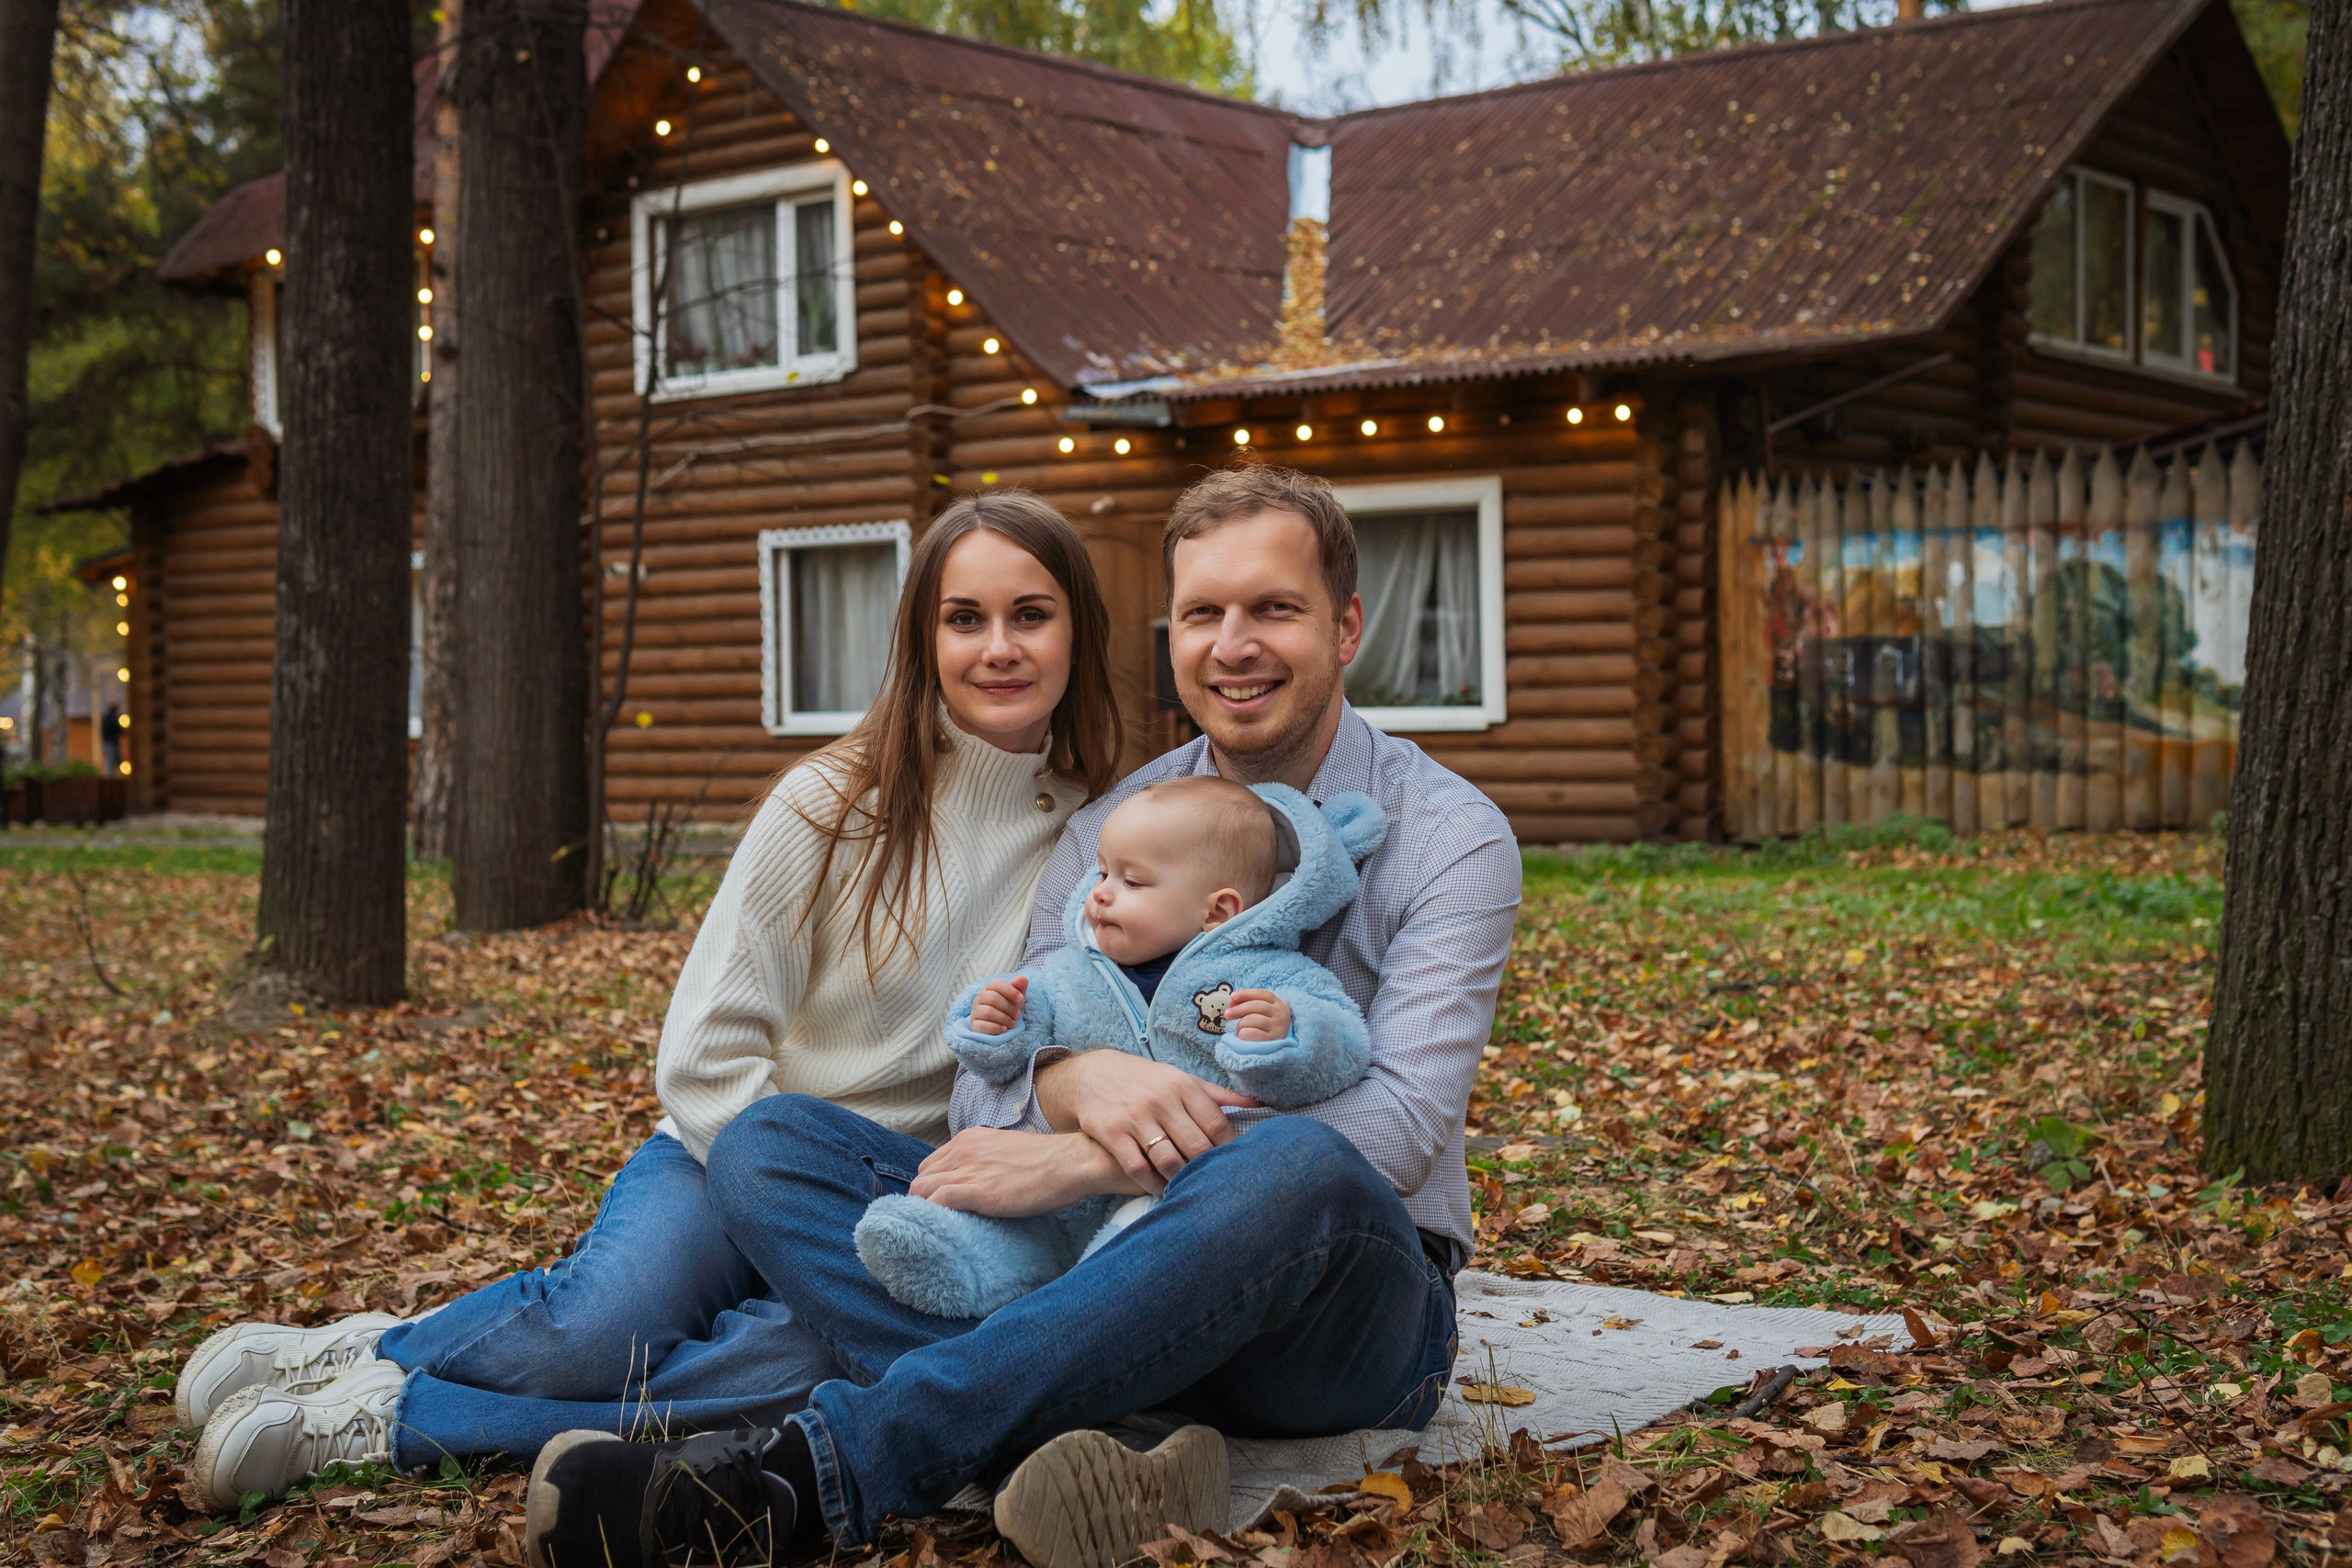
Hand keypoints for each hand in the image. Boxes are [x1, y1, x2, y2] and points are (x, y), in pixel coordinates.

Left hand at [909, 1127, 1143, 1215]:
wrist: (1069, 1163)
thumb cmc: (1046, 1162)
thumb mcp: (1004, 1151)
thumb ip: (983, 1162)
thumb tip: (976, 1183)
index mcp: (968, 1140)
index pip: (930, 1166)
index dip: (933, 1187)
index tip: (943, 1204)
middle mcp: (963, 1150)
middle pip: (921, 1178)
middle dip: (925, 1200)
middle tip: (941, 1220)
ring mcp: (969, 1169)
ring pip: (921, 1190)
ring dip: (926, 1210)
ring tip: (942, 1227)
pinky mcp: (978, 1190)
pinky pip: (937, 1201)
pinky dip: (934, 1215)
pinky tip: (946, 1228)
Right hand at [968, 976, 1027, 1036]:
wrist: (1000, 1025)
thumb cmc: (1008, 1008)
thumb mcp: (1016, 997)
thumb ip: (1020, 987)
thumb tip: (1022, 979)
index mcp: (990, 988)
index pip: (997, 984)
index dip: (1010, 991)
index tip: (1021, 999)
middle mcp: (980, 998)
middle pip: (993, 998)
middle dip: (1009, 1007)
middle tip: (1018, 1015)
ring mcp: (975, 1011)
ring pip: (989, 1012)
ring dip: (1004, 1018)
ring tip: (1013, 1023)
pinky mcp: (974, 1025)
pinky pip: (983, 1026)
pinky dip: (996, 1028)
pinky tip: (1004, 1029)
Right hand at [1034, 1050, 1260, 1193]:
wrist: (1090, 1075)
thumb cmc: (1144, 1081)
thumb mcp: (1179, 1079)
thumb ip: (1216, 1095)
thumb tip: (1258, 1102)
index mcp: (1183, 1086)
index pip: (1217, 1124)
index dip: (1229, 1150)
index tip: (1234, 1165)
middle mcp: (1162, 1100)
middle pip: (1197, 1145)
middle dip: (1207, 1169)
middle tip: (1214, 1184)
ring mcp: (1136, 1116)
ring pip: (1169, 1160)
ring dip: (1181, 1179)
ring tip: (1189, 1189)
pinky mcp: (1112, 1132)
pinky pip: (1139, 1168)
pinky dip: (1152, 1184)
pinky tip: (1161, 1189)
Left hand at [1226, 990, 1289, 1041]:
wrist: (1281, 1044)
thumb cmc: (1268, 1026)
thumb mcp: (1263, 1012)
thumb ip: (1249, 1005)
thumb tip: (1232, 1001)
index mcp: (1278, 1003)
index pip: (1262, 994)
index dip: (1246, 993)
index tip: (1232, 996)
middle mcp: (1280, 1014)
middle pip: (1257, 1005)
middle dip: (1239, 1008)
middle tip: (1227, 1014)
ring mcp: (1278, 1027)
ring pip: (1253, 1019)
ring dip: (1241, 1023)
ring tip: (1239, 1029)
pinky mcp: (1272, 1040)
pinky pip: (1252, 1033)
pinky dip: (1243, 1033)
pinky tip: (1241, 1035)